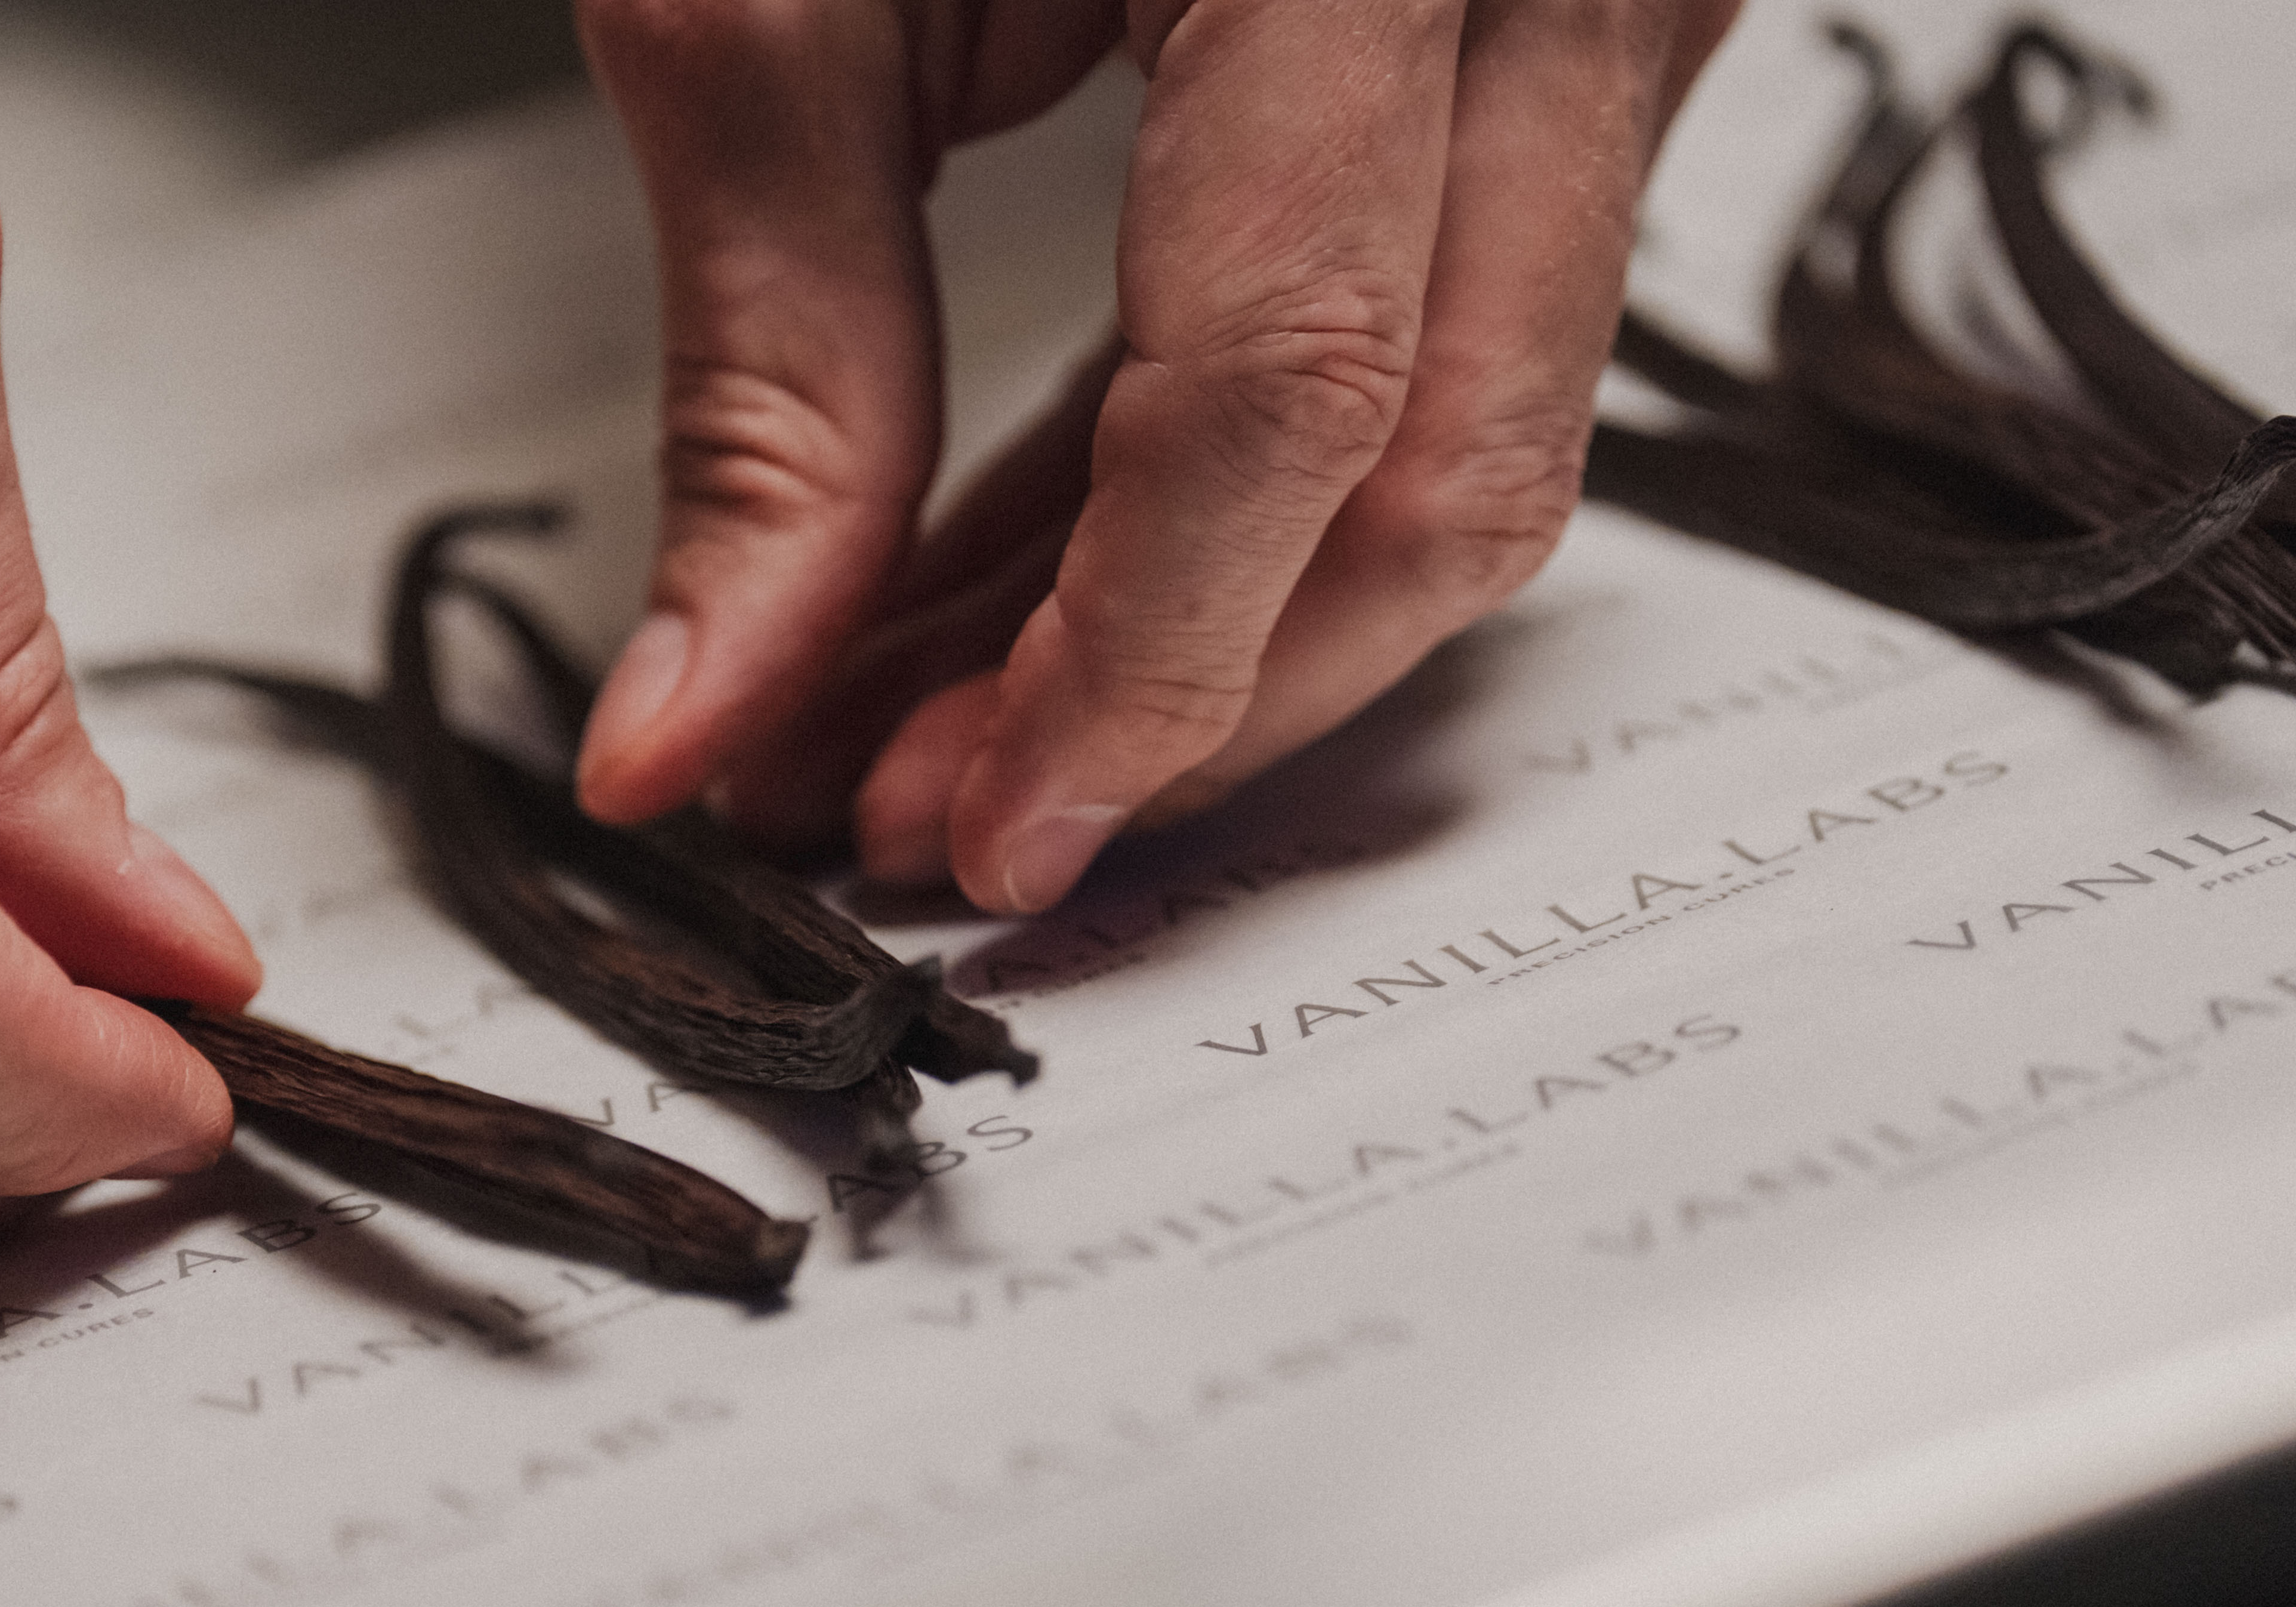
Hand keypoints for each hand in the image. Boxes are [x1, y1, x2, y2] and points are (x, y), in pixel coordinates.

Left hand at [571, 0, 1740, 910]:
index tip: (956, 834)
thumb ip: (766, 368)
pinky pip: (1427, 341)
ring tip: (933, 723)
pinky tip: (1033, 591)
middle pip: (1440, 472)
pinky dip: (1220, 501)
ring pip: (1462, 443)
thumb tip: (699, 721)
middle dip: (1177, 704)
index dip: (1129, 671)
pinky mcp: (1553, 51)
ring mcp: (1596, 1)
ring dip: (1193, 637)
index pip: (1293, 389)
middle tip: (924, 814)